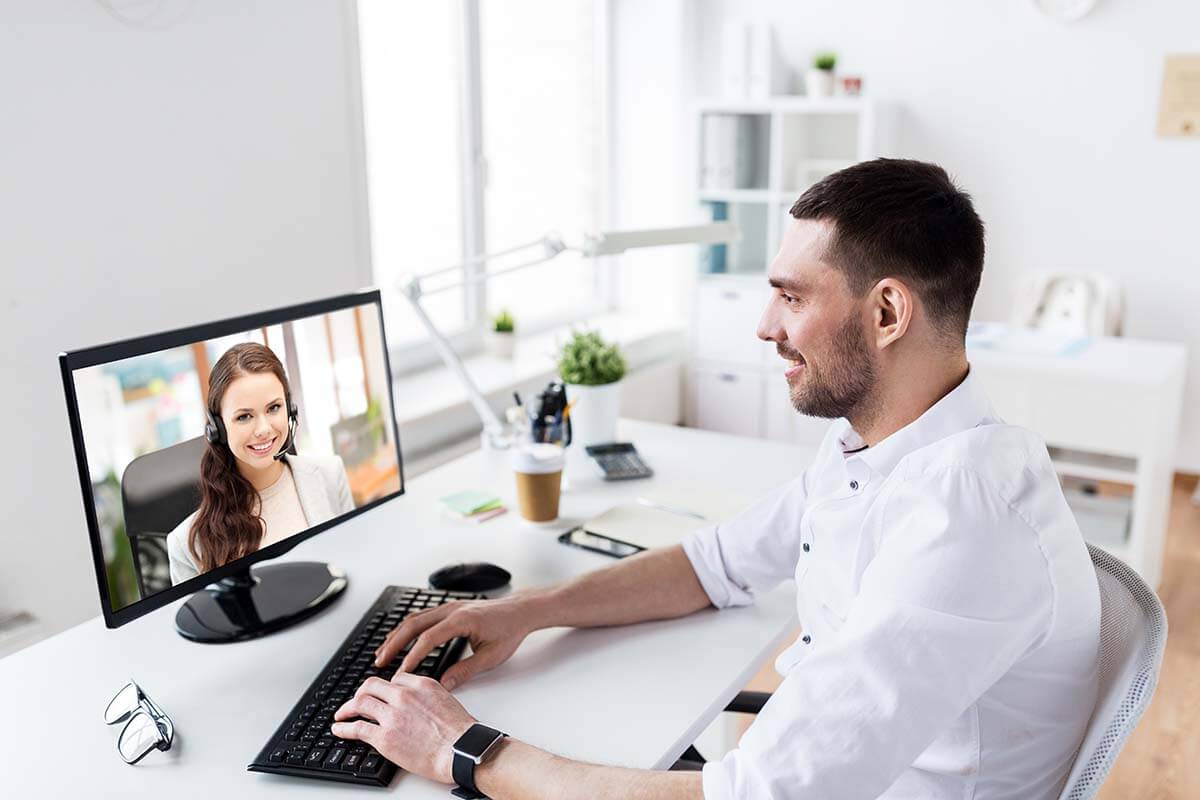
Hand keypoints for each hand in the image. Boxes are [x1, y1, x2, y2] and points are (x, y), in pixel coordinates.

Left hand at [332, 675, 474, 783]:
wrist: (460, 751)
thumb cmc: (460, 732)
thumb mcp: (446, 700)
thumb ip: (427, 696)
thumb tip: (417, 703)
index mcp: (421, 684)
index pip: (395, 679)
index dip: (385, 688)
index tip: (381, 695)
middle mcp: (403, 696)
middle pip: (372, 686)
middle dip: (361, 693)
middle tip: (356, 701)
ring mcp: (392, 716)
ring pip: (360, 703)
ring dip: (347, 708)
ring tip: (342, 714)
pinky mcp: (384, 737)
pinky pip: (357, 728)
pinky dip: (344, 728)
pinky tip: (339, 729)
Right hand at [375, 595, 535, 689]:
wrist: (521, 610)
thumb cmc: (509, 631)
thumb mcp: (491, 656)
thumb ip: (466, 671)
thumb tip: (444, 685)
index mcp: (461, 620)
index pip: (428, 639)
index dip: (412, 657)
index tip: (400, 674)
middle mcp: (452, 609)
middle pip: (413, 624)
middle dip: (394, 644)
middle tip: (379, 662)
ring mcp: (449, 606)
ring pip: (415, 618)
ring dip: (397, 635)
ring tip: (382, 652)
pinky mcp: (450, 608)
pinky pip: (422, 616)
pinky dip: (407, 628)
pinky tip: (400, 638)